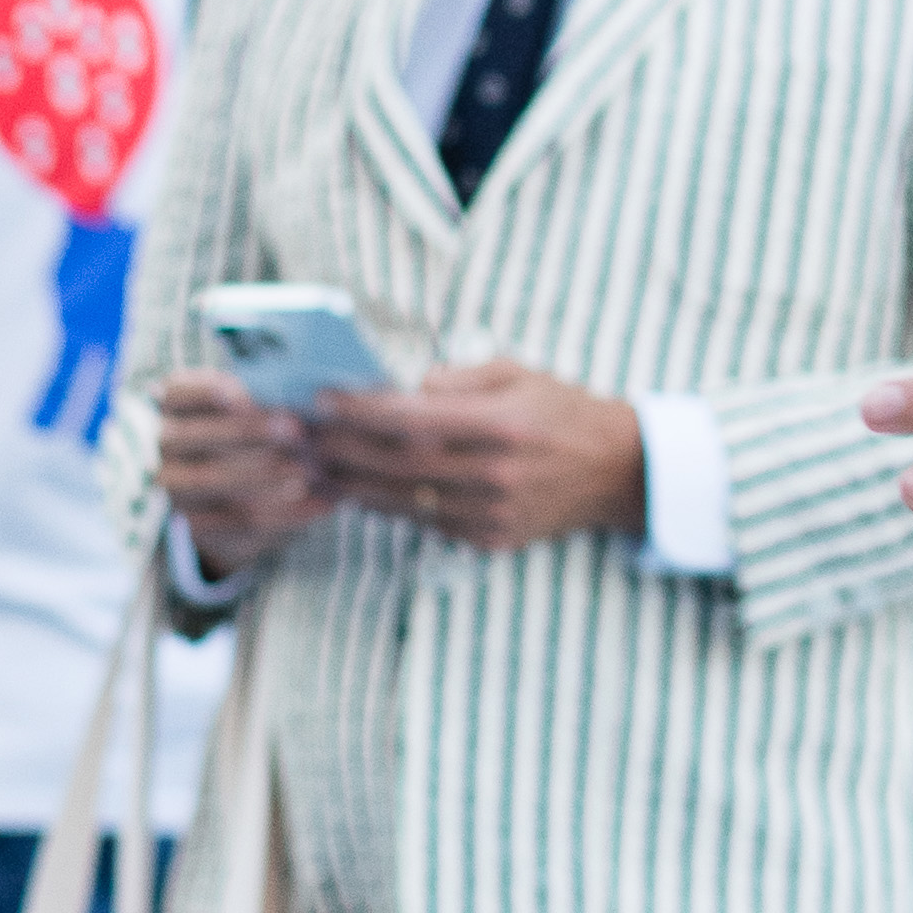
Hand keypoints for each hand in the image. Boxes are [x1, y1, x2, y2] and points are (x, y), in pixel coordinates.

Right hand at [149, 368, 330, 577]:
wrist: (233, 492)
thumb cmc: (253, 432)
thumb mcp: (252, 408)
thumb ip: (263, 398)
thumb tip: (300, 395)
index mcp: (173, 406)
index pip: (178, 394)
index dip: (207, 393)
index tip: (243, 395)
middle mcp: (165, 444)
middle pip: (199, 436)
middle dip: (249, 432)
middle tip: (297, 432)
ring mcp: (174, 487)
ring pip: (213, 480)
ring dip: (266, 475)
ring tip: (312, 471)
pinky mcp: (196, 524)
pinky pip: (237, 521)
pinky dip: (284, 514)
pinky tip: (320, 504)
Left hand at [311, 359, 643, 551]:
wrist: (616, 470)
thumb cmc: (560, 410)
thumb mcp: (519, 373)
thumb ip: (460, 378)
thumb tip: (404, 386)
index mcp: (502, 424)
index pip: (414, 420)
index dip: (360, 413)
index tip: (320, 400)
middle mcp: (495, 473)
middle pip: (397, 466)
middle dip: (339, 450)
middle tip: (295, 435)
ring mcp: (492, 512)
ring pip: (403, 502)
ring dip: (350, 484)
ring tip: (309, 464)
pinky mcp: (491, 539)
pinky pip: (425, 523)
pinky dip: (386, 506)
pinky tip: (354, 489)